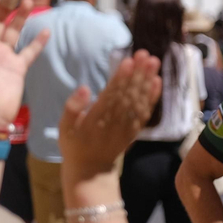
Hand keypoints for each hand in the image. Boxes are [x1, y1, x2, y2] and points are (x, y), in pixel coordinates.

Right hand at [58, 53, 161, 181]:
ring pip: (140, 100)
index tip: (128, 62)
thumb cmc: (75, 144)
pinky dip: (153, 97)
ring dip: (148, 80)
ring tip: (153, 61)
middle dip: (138, 73)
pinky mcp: (136, 128)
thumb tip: (84, 87)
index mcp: (97, 117)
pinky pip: (146, 111)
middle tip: (145, 54)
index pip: (111, 94)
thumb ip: (73, 107)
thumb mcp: (65, 127)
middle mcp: (116, 120)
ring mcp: (128, 125)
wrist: (92, 168)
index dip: (121, 78)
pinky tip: (157, 81)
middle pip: (129, 93)